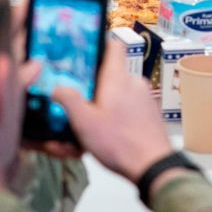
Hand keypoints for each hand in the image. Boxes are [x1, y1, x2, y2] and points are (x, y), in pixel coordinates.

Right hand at [51, 39, 173, 181]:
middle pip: (112, 74)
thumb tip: (57, 87)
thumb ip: (69, 100)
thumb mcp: (84, 122)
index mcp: (118, 78)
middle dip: (95, 86)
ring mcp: (145, 98)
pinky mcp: (150, 114)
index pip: (114, 46)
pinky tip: (108, 135)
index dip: (100, 45)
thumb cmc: (119, 142)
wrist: (153, 166)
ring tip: (92, 125)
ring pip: (120, 93)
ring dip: (106, 105)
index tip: (84, 54)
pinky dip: (118, 116)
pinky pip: (130, 108)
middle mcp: (134, 82)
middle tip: (79, 101)